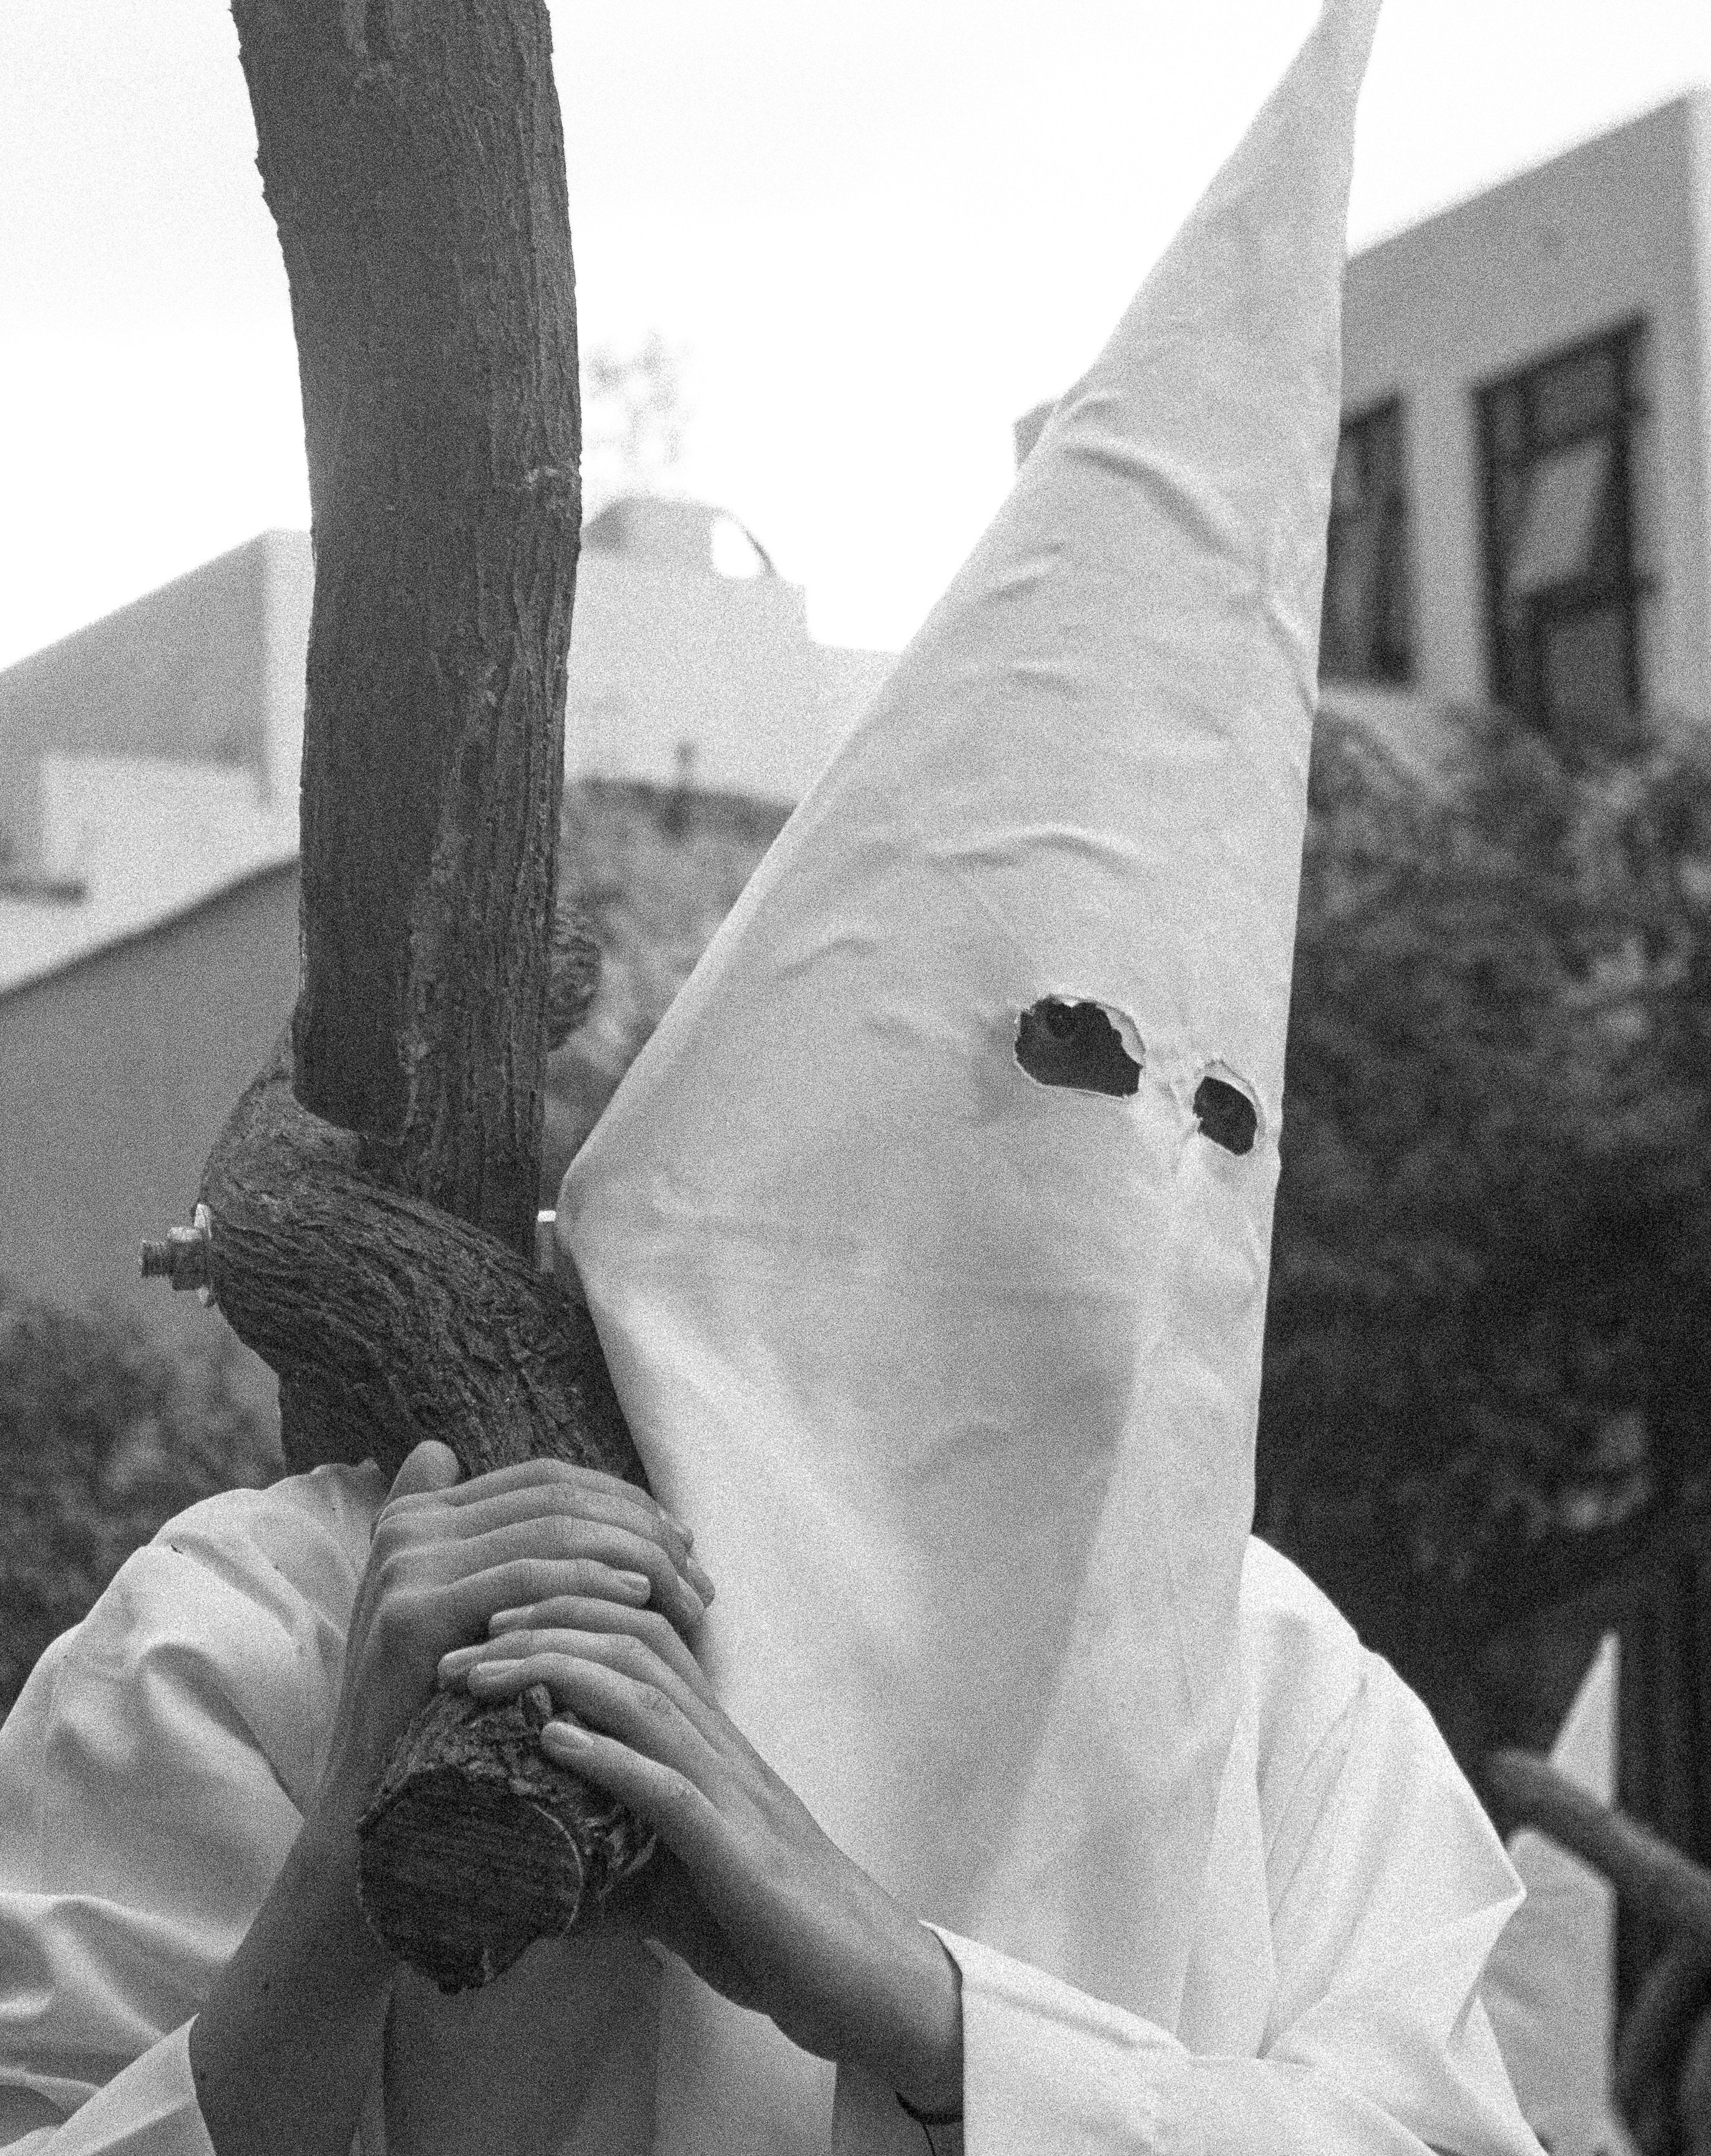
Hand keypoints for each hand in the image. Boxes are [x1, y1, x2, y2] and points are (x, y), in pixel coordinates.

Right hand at [310, 1443, 714, 1851]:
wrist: (377, 1808)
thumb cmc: (447, 1720)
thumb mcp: (474, 1625)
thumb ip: (504, 1558)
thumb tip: (600, 1519)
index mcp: (422, 1516)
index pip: (545, 1480)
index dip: (622, 1502)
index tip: (682, 1540)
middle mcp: (407, 1526)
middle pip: (554, 1498)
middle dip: (639, 1529)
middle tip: (697, 1569)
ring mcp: (404, 1565)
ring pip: (549, 1530)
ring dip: (633, 1556)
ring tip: (686, 1594)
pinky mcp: (412, 1612)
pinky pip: (522, 1578)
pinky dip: (590, 1582)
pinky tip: (638, 1603)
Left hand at [437, 1604, 961, 2114]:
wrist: (870, 1986)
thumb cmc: (775, 1934)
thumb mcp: (679, 1894)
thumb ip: (614, 1877)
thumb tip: (531, 1897)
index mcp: (712, 1748)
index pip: (641, 1640)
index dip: (565, 1615)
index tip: (489, 1626)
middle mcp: (724, 1753)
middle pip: (633, 1646)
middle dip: (541, 1629)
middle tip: (461, 1645)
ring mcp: (736, 1799)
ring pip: (646, 1699)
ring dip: (556, 1673)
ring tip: (486, 1674)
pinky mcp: (743, 1858)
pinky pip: (670, 1791)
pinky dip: (610, 1758)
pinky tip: (556, 1740)